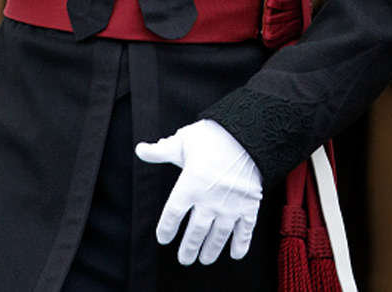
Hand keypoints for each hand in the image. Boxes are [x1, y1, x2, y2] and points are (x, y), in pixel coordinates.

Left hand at [136, 119, 261, 265]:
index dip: (166, 229)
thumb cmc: (213, 135)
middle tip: (184, 258)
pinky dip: (240, 244)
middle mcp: (209, 200)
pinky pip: (245, 231)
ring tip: (205, 259)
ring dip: (210, 250)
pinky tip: (236, 253)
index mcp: (190, 185)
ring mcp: (231, 205)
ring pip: (218, 236)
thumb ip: (161, 150)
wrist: (247, 133)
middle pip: (195, 232)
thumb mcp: (183, 140)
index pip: (173, 214)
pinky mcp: (250, 205)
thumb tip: (141, 150)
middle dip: (188, 248)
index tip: (163, 238)